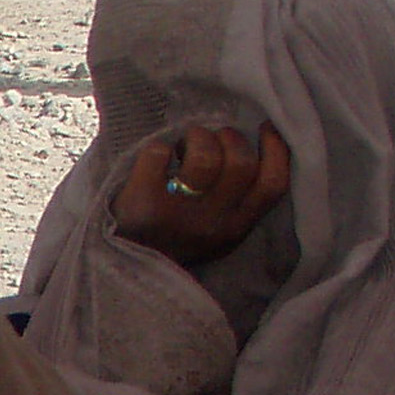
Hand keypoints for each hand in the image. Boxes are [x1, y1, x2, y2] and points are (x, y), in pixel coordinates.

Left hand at [110, 122, 288, 266]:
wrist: (118, 267)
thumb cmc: (169, 237)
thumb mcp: (214, 229)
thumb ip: (234, 199)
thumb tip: (249, 143)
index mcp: (235, 227)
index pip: (272, 185)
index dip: (276, 150)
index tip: (265, 127)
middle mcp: (212, 224)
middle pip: (241, 163)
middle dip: (227, 138)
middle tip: (206, 143)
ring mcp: (178, 215)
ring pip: (205, 156)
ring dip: (195, 138)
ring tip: (181, 148)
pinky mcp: (142, 204)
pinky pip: (159, 154)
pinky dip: (157, 148)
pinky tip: (155, 160)